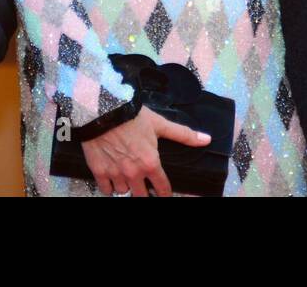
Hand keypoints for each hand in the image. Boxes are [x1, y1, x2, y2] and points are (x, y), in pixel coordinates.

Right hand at [80, 105, 210, 196]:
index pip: (162, 188)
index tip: (164, 195)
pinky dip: (109, 186)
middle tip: (144, 189)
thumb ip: (183, 134)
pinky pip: (106, 189)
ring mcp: (115, 174)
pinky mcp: (99, 171)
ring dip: (126, 186)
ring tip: (127, 178)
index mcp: (150, 163)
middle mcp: (133, 173)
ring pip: (123, 191)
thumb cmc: (132, 116)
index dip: (165, 194)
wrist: (103, 110)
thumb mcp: (160, 124)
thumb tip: (207, 139)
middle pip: (141, 196)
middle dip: (144, 194)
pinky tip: (112, 179)